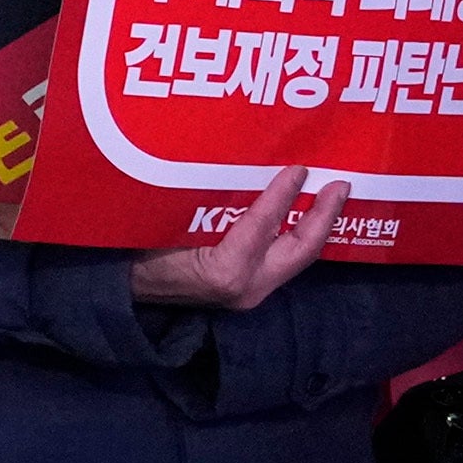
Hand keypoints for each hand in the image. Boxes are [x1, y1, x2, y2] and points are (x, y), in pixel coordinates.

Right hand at [134, 164, 352, 313]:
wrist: (122, 288)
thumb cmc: (137, 251)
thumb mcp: (169, 222)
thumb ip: (210, 205)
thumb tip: (245, 173)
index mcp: (226, 270)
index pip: (264, 224)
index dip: (284, 193)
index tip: (299, 168)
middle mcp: (247, 287)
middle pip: (300, 250)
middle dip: (325, 217)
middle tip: (340, 185)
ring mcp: (250, 294)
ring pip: (296, 258)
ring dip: (315, 227)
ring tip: (329, 198)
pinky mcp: (248, 292)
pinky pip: (281, 261)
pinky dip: (294, 237)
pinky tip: (300, 218)